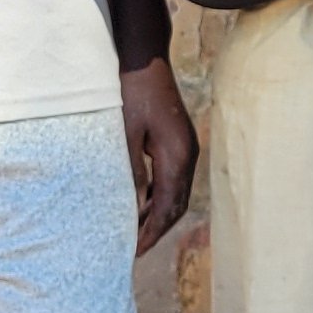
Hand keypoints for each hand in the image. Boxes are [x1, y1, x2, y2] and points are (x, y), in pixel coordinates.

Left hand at [121, 58, 196, 249]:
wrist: (145, 60)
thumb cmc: (131, 93)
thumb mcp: (125, 134)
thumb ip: (130, 171)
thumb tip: (131, 207)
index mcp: (177, 156)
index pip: (169, 206)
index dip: (152, 232)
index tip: (135, 252)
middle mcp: (187, 155)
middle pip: (176, 204)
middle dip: (157, 229)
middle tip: (133, 251)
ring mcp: (184, 148)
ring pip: (175, 193)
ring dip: (157, 215)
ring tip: (134, 234)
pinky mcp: (176, 142)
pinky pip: (171, 179)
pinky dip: (157, 197)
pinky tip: (139, 205)